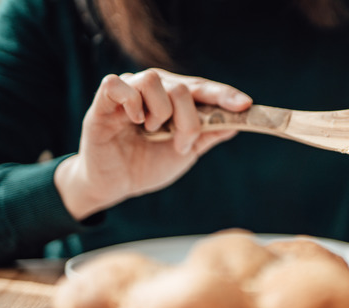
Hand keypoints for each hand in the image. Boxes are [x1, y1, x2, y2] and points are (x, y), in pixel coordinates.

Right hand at [54, 68, 251, 219]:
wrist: (115, 186)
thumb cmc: (147, 165)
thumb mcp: (185, 153)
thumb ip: (207, 135)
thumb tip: (237, 123)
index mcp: (174, 99)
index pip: (203, 88)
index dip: (224, 94)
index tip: (245, 105)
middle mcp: (153, 89)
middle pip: (182, 87)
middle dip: (189, 121)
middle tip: (181, 145)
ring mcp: (128, 92)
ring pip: (154, 80)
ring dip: (160, 113)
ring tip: (152, 132)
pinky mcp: (103, 102)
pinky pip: (118, 84)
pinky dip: (131, 102)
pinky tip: (135, 121)